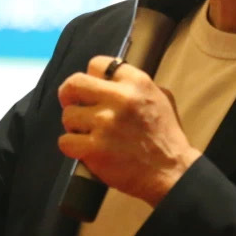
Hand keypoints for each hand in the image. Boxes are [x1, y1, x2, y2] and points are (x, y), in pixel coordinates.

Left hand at [57, 56, 200, 206]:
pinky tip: (85, 149)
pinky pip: (65, 141)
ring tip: (87, 132)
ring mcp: (105, 124)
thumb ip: (136, 85)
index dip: (91, 76)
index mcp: (137, 82)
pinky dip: (72, 146)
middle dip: (68, 94)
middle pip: (74, 83)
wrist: (171, 172)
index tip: (92, 87)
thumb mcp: (161, 98)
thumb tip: (111, 79)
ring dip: (74, 125)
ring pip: (68, 115)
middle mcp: (120, 98)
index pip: (97, 64)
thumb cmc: (166, 136)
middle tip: (72, 103)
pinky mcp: (95, 149)